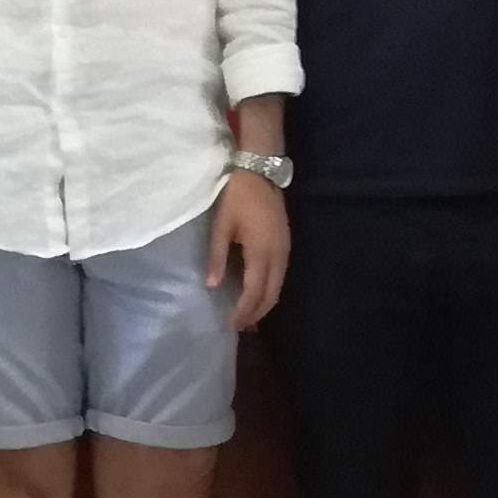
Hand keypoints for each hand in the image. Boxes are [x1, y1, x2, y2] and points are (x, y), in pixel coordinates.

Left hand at [206, 168, 288, 330]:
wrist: (260, 171)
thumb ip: (217, 256)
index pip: (254, 291)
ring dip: (264, 304)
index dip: (243, 311)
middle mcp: (278, 255)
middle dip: (256, 313)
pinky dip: (269, 290)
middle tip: (239, 327)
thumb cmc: (237, 196)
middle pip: (271, 295)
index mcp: (261, 251)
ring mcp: (285, 250)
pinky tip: (257, 294)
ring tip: (248, 317)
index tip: (231, 325)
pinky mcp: (286, 244)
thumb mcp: (221, 225)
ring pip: (278, 287)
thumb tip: (212, 286)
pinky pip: (280, 276)